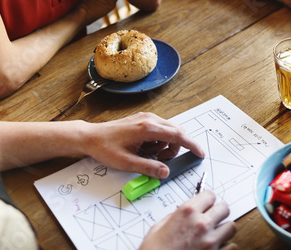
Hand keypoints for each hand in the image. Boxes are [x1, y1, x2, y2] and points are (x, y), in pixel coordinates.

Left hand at [83, 112, 203, 178]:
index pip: (177, 135)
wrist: (90, 137)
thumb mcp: (127, 163)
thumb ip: (149, 167)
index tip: (200, 153)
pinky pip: (159, 130)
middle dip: (173, 149)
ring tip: (147, 155)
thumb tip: (166, 172)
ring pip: (168, 132)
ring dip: (164, 146)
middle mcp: (150, 119)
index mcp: (147, 128)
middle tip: (161, 161)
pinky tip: (144, 149)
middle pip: (175, 133)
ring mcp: (146, 118)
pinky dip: (158, 142)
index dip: (191, 145)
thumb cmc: (105, 148)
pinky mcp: (143, 120)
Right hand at [139, 190, 236, 249]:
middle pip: (224, 208)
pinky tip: (217, 248)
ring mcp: (210, 241)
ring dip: (224, 229)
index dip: (207, 200)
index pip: (210, 195)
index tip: (205, 205)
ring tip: (215, 234)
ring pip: (231, 226)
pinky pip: (232, 246)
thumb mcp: (158, 228)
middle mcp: (201, 224)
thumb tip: (182, 214)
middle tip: (212, 219)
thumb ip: (174, 216)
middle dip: (218, 213)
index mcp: (187, 212)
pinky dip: (226, 247)